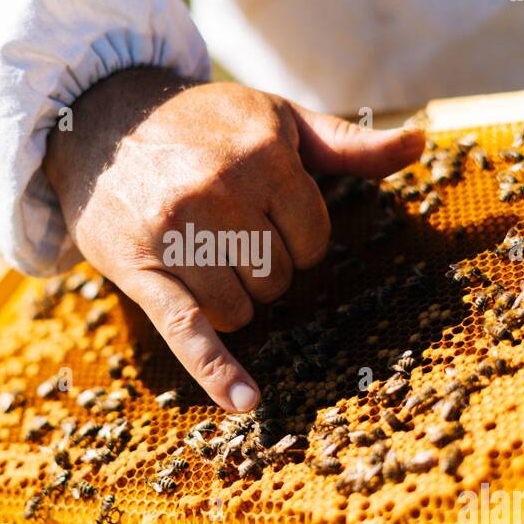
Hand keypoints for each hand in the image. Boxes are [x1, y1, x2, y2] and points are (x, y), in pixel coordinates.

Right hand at [44, 67, 422, 411]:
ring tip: (197, 256)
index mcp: (264, 157)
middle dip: (259, 266)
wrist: (100, 121)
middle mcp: (221, 192)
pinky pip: (186, 329)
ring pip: (239, 309)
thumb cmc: (203, 125)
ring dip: (229, 299)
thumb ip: (349, 143)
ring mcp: (179, 233)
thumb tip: (422, 143)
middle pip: (277, 278)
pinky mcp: (140, 268)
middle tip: (223, 231)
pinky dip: (216, 371)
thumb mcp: (277, 120)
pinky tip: (245, 403)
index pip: (313, 238)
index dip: (294, 236)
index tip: (263, 215)